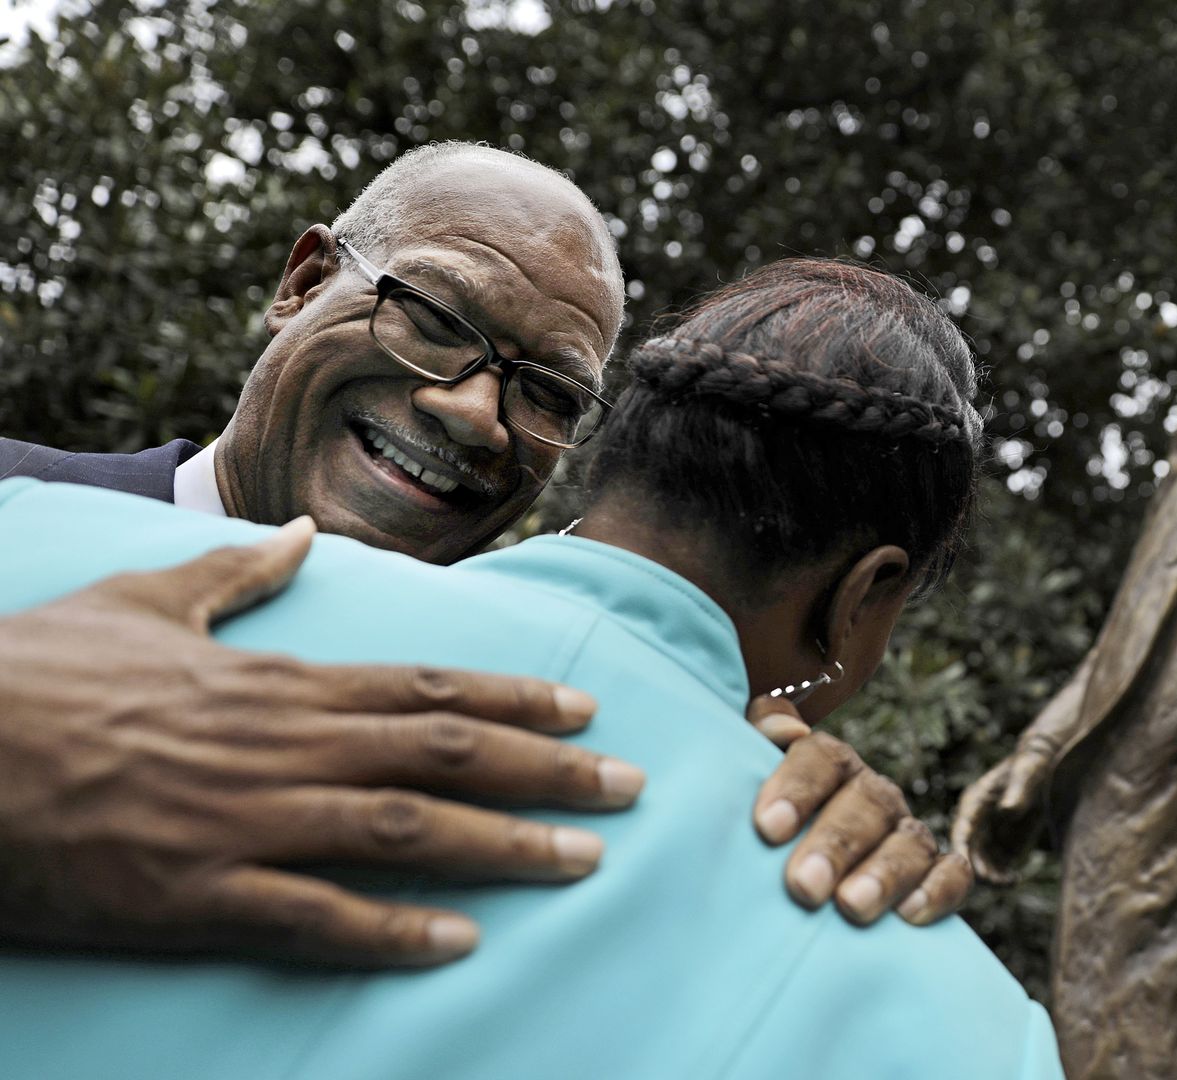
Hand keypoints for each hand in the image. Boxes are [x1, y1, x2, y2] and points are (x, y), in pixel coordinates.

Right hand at [0, 519, 645, 967]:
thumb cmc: (38, 676)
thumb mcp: (141, 601)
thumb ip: (234, 573)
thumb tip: (299, 532)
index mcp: (276, 682)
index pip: (425, 689)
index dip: (515, 704)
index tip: (587, 712)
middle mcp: (282, 747)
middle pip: (443, 757)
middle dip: (547, 772)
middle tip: (630, 789)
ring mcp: (244, 822)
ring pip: (403, 832)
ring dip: (502, 846)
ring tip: (583, 860)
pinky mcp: (194, 894)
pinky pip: (313, 918)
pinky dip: (390, 931)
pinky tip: (457, 942)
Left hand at [749, 697, 971, 926]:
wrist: (790, 877)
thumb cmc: (761, 832)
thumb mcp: (741, 785)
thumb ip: (752, 745)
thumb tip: (783, 730)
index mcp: (830, 766)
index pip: (822, 758)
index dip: (798, 787)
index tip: (768, 828)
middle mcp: (873, 794)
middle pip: (866, 803)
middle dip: (836, 843)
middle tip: (804, 885)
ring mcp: (906, 834)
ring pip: (909, 841)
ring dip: (884, 873)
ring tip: (852, 906)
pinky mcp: (935, 874)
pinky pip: (952, 874)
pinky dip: (938, 889)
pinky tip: (911, 916)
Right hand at [951, 743, 1053, 885]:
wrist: (1052, 762)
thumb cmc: (1036, 761)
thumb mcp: (1029, 770)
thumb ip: (1018, 790)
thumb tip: (1007, 810)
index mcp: (976, 801)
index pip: (962, 831)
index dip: (961, 851)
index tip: (966, 870)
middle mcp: (979, 822)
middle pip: (970, 853)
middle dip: (978, 870)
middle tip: (996, 882)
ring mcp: (993, 836)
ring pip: (983, 865)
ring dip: (991, 878)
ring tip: (1010, 881)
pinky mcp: (1009, 846)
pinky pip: (1000, 867)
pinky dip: (1003, 877)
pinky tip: (1015, 879)